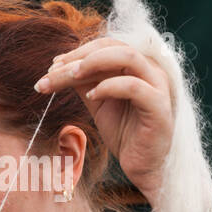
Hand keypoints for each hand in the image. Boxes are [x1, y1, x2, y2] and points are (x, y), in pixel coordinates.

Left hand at [35, 37, 174, 204]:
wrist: (143, 167)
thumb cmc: (124, 132)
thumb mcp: (98, 102)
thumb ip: (84, 81)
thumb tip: (58, 64)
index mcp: (137, 65)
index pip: (106, 45)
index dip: (78, 51)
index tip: (51, 67)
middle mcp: (151, 69)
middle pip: (114, 46)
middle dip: (80, 56)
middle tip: (53, 71)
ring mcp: (158, 86)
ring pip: (128, 57)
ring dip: (95, 62)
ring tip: (72, 76)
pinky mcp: (159, 107)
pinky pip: (135, 87)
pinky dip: (109, 87)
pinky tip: (91, 96)